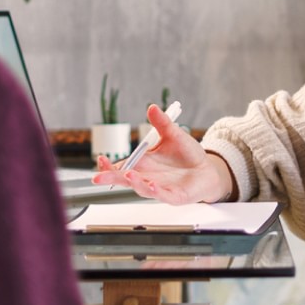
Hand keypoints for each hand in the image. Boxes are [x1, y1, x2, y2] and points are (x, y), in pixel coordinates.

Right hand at [92, 103, 233, 204]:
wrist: (207, 169)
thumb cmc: (187, 155)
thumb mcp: (173, 135)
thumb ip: (162, 123)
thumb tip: (152, 107)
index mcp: (143, 164)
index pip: (121, 166)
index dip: (109, 166)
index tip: (101, 160)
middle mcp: (148, 177)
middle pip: (125, 179)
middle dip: (111, 178)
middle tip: (98, 177)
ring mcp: (159, 188)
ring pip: (142, 188)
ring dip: (134, 183)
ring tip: (128, 175)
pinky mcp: (174, 196)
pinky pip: (163, 195)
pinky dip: (156, 192)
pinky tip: (152, 186)